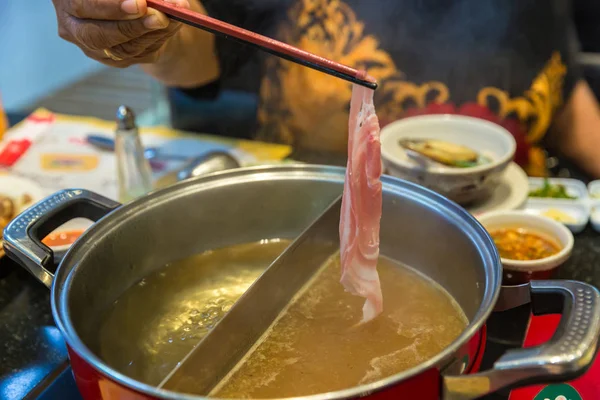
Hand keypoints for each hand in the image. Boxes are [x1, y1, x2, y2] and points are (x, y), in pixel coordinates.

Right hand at [52, 0, 188, 66]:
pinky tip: (174, 24)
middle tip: (161, 16)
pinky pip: (140, 54)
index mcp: (66, 0)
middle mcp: (72, 27)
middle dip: (135, 26)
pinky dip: (161, 38)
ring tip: (175, 15)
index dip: (113, 7)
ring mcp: (93, 48)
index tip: (140, 4)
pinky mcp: (115, 60)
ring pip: (125, 48)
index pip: (83, 6)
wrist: (130, 2)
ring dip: (155, 32)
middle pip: (100, 36)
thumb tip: (150, 0)